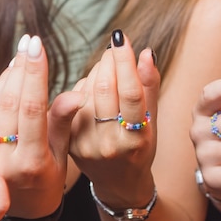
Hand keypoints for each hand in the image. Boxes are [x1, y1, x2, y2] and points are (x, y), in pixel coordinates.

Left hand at [0, 35, 84, 217]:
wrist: (18, 210)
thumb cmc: (47, 180)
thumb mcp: (62, 156)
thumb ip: (63, 123)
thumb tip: (77, 93)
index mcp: (31, 164)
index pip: (31, 109)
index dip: (34, 74)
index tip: (38, 46)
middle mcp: (1, 161)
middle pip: (8, 103)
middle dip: (20, 69)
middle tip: (30, 43)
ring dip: (6, 77)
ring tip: (21, 56)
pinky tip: (7, 76)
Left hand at [68, 30, 160, 207]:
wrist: (118, 183)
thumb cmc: (140, 147)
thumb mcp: (153, 122)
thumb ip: (149, 87)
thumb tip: (146, 52)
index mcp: (136, 140)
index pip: (130, 94)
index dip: (124, 62)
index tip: (120, 37)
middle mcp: (108, 145)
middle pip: (104, 90)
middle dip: (108, 62)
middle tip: (114, 49)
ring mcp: (84, 145)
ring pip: (84, 93)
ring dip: (95, 73)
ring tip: (106, 69)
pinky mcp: (67, 143)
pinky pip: (70, 103)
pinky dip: (81, 87)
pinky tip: (90, 87)